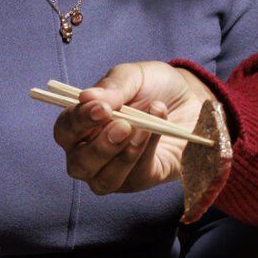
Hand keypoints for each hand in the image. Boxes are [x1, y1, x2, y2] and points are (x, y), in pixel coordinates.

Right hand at [52, 62, 214, 194]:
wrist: (192, 100)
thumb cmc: (154, 88)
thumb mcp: (135, 76)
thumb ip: (113, 86)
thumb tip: (85, 97)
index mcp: (82, 125)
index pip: (65, 130)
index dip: (79, 121)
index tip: (101, 108)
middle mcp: (91, 153)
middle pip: (78, 164)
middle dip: (99, 147)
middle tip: (123, 125)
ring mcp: (114, 171)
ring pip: (104, 180)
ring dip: (124, 155)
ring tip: (143, 127)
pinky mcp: (140, 180)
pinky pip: (136, 176)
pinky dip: (144, 153)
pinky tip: (154, 131)